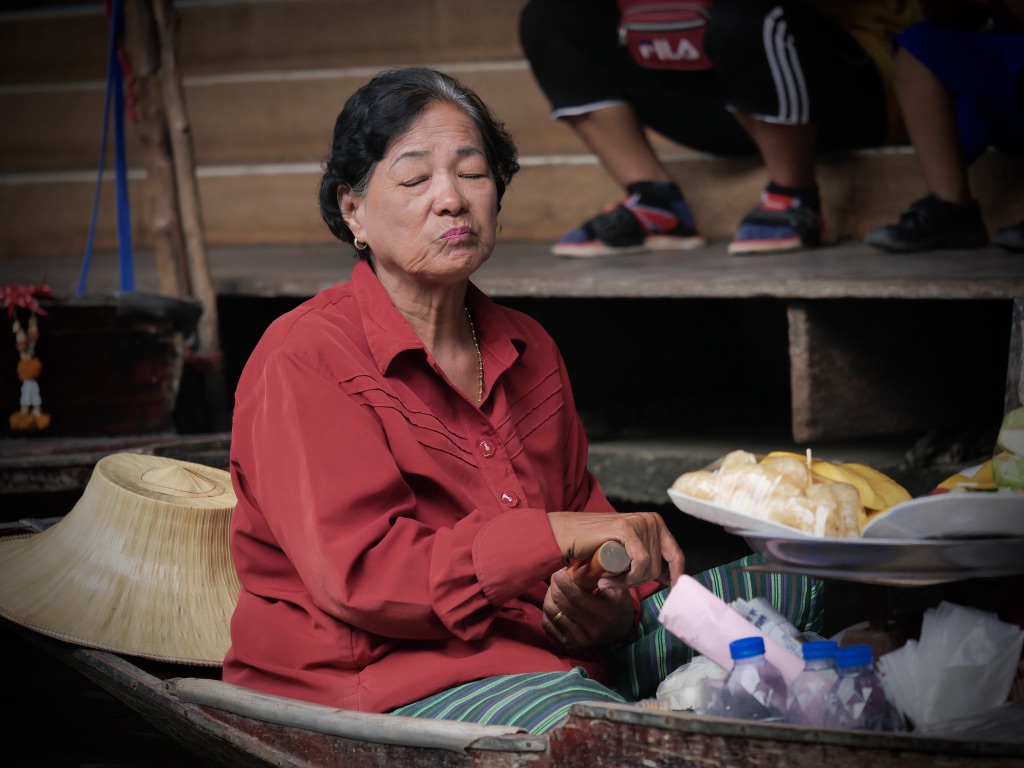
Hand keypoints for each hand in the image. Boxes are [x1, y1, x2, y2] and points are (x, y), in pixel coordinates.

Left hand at [543, 567, 634, 653]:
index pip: (574, 595)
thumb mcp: (619, 588)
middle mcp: (590, 630)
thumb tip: (596, 559)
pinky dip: (547, 612)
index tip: (560, 570)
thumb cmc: (617, 603)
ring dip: (549, 597)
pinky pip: (548, 626)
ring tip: (555, 589)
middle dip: (554, 586)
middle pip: (560, 603)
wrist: (621, 630)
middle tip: (557, 577)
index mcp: (603, 614)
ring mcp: (579, 641)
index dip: (562, 580)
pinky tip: (555, 604)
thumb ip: (609, 575)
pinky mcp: (570, 647)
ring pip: (551, 613)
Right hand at [547, 511, 684, 587]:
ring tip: (609, 581)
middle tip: (617, 583)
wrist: (567, 535)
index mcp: (655, 523)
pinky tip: (608, 580)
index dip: (676, 577)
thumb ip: (649, 559)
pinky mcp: (627, 528)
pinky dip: (626, 577)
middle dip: (640, 581)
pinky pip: (640, 563)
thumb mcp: (629, 552)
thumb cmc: (595, 546)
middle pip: (661, 565)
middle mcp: (651, 520)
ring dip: (629, 582)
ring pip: (649, 567)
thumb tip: (672, 578)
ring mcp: (639, 522)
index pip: (677, 555)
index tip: (671, 593)